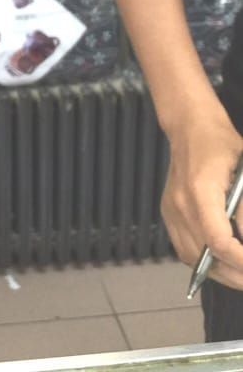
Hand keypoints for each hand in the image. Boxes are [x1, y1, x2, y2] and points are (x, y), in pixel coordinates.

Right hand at [163, 114, 242, 288]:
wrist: (189, 128)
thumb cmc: (222, 144)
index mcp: (200, 189)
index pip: (219, 240)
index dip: (241, 261)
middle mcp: (181, 203)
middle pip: (207, 255)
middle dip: (237, 274)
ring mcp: (171, 210)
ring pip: (194, 258)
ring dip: (222, 273)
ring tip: (242, 273)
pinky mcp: (167, 214)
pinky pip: (184, 250)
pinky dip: (204, 263)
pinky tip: (222, 263)